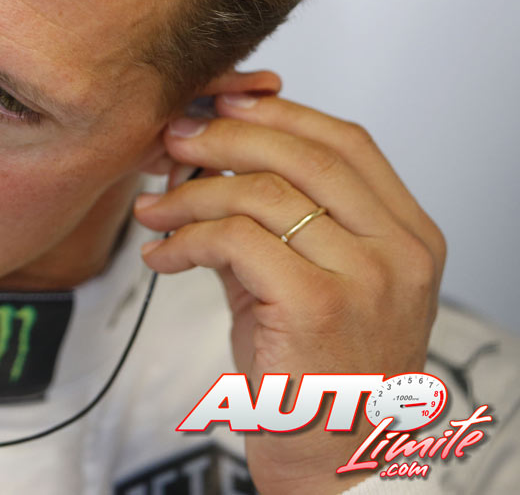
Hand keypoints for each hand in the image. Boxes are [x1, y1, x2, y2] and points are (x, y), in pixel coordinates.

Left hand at [133, 73, 445, 493]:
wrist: (329, 456)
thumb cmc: (312, 368)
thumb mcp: (305, 276)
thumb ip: (272, 216)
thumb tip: (204, 149)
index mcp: (408, 233)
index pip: (346, 142)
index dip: (279, 112)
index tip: (221, 106)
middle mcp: (399, 249)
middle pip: (303, 154)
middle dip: (225, 137)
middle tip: (172, 142)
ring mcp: (365, 275)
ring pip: (261, 192)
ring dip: (191, 193)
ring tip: (153, 209)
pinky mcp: (317, 303)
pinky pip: (235, 240)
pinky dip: (185, 239)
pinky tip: (161, 255)